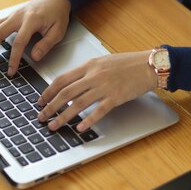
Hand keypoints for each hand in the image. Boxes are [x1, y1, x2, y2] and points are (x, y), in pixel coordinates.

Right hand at [0, 0, 70, 75]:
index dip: (14, 58)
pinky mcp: (7, 17)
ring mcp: (10, 16)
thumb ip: (47, 44)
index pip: (19, 41)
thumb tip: (34, 57)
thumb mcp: (59, 30)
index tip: (11, 71)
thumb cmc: (57, 14)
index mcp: (32, 19)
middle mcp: (18, 16)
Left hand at [37, 51, 156, 131]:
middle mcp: (95, 75)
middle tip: (41, 117)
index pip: (63, 78)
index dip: (48, 91)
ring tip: (54, 125)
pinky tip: (79, 128)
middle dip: (51, 106)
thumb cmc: (128, 63)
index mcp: (90, 65)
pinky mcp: (116, 96)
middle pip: (66, 92)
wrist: (149, 65)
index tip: (41, 100)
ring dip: (63, 116)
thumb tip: (72, 84)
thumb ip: (89, 71)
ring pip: (78, 103)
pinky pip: (98, 111)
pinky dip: (87, 120)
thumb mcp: (104, 61)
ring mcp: (105, 86)